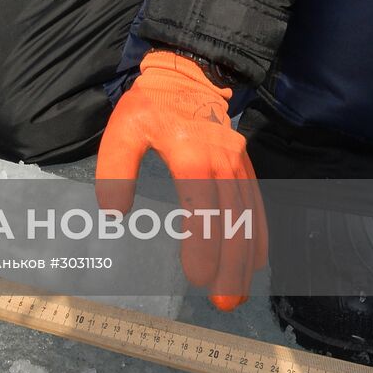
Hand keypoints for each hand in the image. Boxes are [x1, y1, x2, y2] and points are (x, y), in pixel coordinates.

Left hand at [95, 50, 267, 310]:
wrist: (187, 71)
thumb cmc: (151, 103)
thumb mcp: (123, 127)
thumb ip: (116, 168)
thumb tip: (113, 212)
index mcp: (190, 152)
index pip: (201, 204)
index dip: (202, 242)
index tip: (197, 276)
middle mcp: (221, 159)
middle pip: (231, 218)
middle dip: (229, 264)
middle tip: (222, 301)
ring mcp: (236, 161)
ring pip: (247, 215)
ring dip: (245, 257)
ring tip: (237, 293)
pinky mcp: (243, 162)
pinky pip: (255, 201)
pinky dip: (259, 232)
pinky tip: (256, 259)